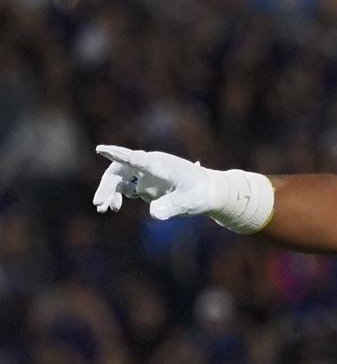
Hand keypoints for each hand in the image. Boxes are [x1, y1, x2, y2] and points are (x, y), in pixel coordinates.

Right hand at [92, 145, 216, 219]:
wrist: (210, 192)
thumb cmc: (202, 194)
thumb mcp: (189, 202)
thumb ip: (172, 206)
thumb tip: (154, 213)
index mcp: (160, 165)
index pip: (136, 159)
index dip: (118, 154)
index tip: (100, 149)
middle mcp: (150, 165)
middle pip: (120, 170)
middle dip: (107, 185)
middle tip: (99, 204)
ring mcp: (146, 174)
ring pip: (119, 178)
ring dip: (109, 191)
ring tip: (104, 208)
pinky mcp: (146, 184)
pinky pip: (124, 187)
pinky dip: (116, 196)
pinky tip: (114, 207)